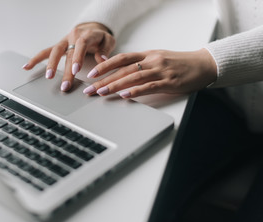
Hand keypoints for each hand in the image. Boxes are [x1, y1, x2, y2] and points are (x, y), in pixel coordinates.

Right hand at [23, 22, 115, 91]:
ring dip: (50, 65)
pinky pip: (45, 52)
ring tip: (48, 77)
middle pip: (67, 53)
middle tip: (65, 84)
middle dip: (65, 70)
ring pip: (54, 52)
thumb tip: (102, 60)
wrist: (92, 28)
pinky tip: (27, 67)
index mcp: (86, 34)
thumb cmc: (100, 37)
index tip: (76, 70)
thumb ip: (106, 50)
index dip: (78, 57)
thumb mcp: (108, 40)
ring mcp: (64, 41)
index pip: (81, 45)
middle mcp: (73, 36)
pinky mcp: (58, 46)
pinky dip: (35, 59)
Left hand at [83, 49, 216, 97]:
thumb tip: (121, 72)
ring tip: (101, 92)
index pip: (121, 59)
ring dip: (115, 85)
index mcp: (147, 55)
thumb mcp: (157, 59)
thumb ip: (140, 64)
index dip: (104, 65)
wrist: (203, 65)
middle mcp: (151, 61)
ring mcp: (160, 71)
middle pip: (123, 70)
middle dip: (104, 79)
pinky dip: (136, 91)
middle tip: (90, 89)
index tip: (91, 73)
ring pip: (133, 77)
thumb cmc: (179, 63)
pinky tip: (125, 95)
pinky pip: (149, 87)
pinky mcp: (169, 82)